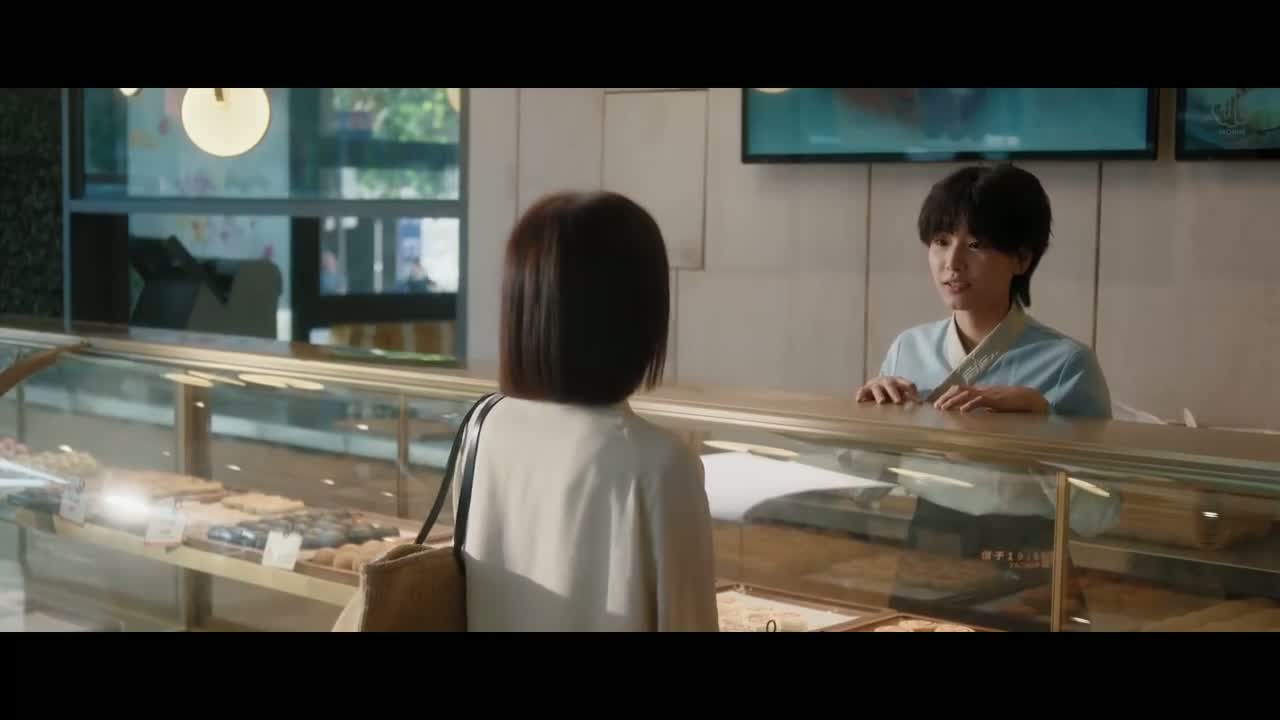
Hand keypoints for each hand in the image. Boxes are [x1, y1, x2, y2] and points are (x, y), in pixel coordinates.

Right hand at [856, 376, 918, 404]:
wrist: (877, 384)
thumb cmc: (892, 391)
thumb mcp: (902, 392)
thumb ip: (911, 398)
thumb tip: (922, 404)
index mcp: (899, 382)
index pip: (908, 384)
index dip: (913, 392)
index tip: (918, 403)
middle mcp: (887, 381)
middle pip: (891, 385)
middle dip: (894, 393)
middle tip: (898, 402)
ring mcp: (876, 384)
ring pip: (877, 388)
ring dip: (880, 395)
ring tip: (882, 402)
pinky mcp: (866, 389)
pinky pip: (862, 391)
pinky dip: (861, 394)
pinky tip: (859, 400)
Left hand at [933, 385, 1048, 413]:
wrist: (1029, 398)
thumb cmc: (1012, 403)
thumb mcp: (994, 405)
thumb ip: (984, 408)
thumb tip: (975, 415)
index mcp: (981, 391)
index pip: (960, 389)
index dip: (948, 395)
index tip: (938, 403)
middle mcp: (982, 390)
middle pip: (959, 389)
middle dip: (946, 397)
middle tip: (936, 407)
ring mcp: (988, 393)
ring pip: (966, 394)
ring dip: (953, 401)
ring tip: (944, 408)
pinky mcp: (995, 399)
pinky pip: (980, 400)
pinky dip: (970, 405)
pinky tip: (962, 411)